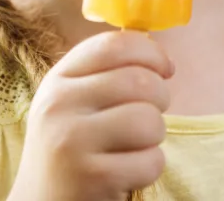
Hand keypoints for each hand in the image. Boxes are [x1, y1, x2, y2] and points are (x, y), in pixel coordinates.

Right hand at [9, 31, 172, 200]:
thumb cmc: (70, 148)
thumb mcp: (73, 103)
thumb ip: (107, 74)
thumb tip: (162, 60)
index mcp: (58, 79)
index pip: (115, 45)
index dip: (152, 53)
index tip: (166, 69)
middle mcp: (59, 104)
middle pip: (140, 81)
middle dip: (161, 98)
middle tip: (150, 116)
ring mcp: (72, 141)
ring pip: (149, 120)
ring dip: (155, 137)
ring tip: (135, 146)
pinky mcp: (92, 177)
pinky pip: (151, 161)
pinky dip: (150, 168)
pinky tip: (127, 173)